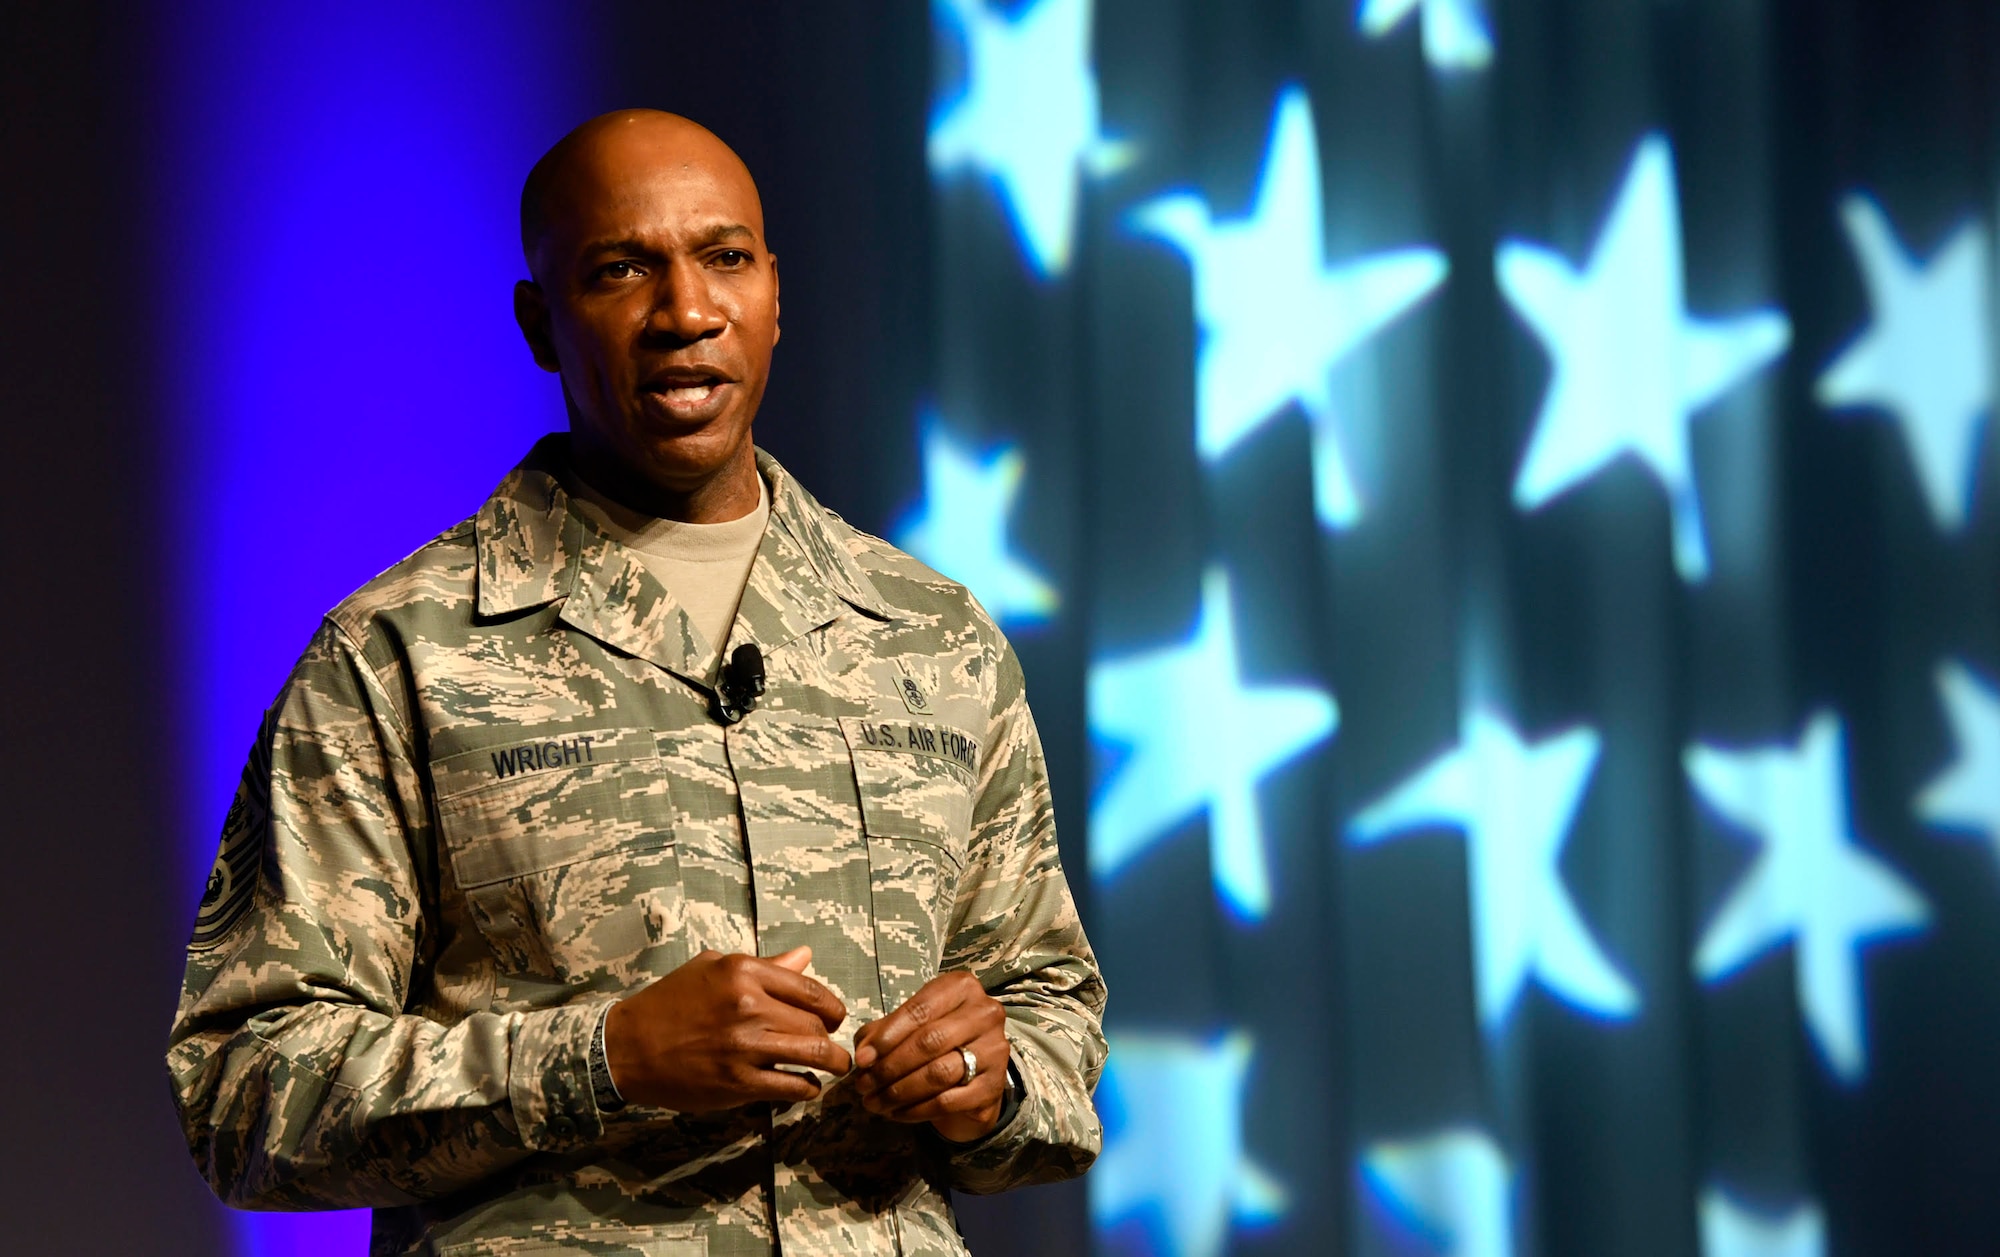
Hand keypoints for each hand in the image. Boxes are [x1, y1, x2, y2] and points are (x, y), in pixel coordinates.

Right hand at [603, 946, 850, 1111]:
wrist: (627, 1047)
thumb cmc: (670, 1002)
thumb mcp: (712, 969)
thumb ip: (764, 966)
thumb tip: (806, 957)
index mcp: (743, 972)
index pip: (811, 989)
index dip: (832, 1006)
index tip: (834, 1017)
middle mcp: (748, 1006)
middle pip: (816, 1023)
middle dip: (831, 1035)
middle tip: (833, 1044)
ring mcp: (744, 1047)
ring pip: (814, 1054)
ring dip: (834, 1063)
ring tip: (837, 1067)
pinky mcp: (737, 1082)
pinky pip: (791, 1086)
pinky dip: (807, 1088)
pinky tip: (807, 1085)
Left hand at [851, 970, 1009, 1142]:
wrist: (975, 1068)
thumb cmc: (936, 1036)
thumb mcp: (910, 1023)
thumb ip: (883, 1031)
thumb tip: (864, 1055)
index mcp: (962, 988)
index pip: (920, 1011)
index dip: (886, 1037)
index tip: (861, 1059)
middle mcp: (985, 1014)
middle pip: (930, 1042)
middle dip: (890, 1067)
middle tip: (863, 1086)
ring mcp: (994, 1050)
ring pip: (939, 1074)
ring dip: (899, 1092)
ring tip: (874, 1102)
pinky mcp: (994, 1085)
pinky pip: (949, 1101)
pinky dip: (917, 1110)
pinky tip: (897, 1113)